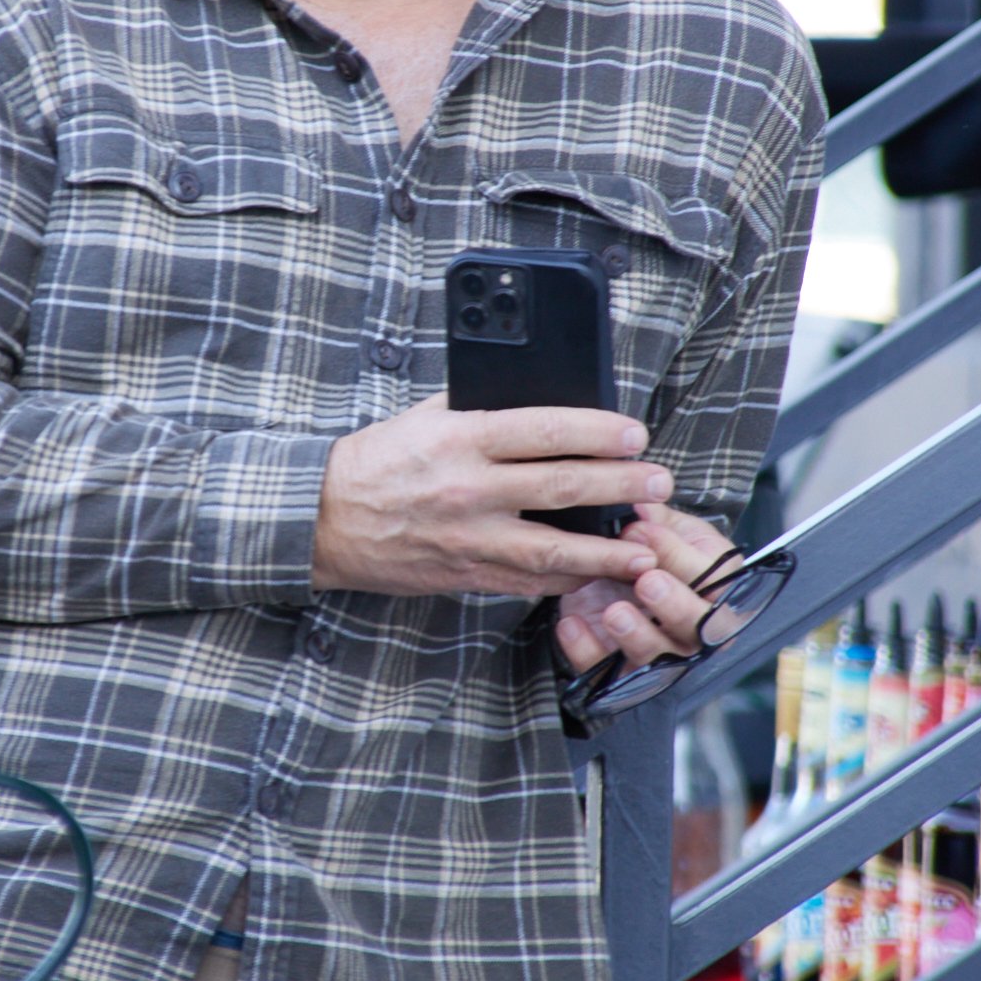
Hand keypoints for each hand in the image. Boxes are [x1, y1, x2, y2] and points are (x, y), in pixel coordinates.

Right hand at [311, 393, 673, 598]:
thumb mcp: (423, 417)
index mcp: (461, 439)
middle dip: (619, 485)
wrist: (321, 517)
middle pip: (561, 487)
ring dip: (606, 550)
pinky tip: (596, 576)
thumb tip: (535, 396)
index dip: (597, 432)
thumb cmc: (374, 461)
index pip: (544, 430)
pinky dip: (565, 581)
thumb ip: (477, 407)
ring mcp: (468, 538)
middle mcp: (469, 490)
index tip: (634, 434)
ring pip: (552, 549)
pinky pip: (525, 583)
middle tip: (659, 482)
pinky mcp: (464, 574)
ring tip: (645, 549)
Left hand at [553, 503, 736, 673]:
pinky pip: (607, 675)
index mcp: (717, 591)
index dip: (682, 559)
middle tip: (647, 582)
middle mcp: (698, 632)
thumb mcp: (667, 534)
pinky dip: (587, 651)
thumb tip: (643, 505)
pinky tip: (571, 624)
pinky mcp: (622, 676)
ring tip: (614, 612)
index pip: (715, 581)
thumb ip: (659, 523)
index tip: (644, 533)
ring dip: (637, 636)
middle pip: (700, 630)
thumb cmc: (659, 559)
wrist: (619, 591)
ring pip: (659, 661)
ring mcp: (661, 659)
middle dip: (676, 606)